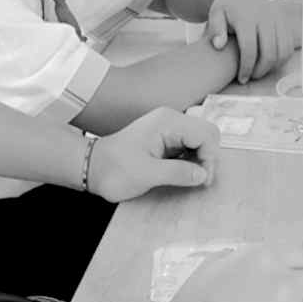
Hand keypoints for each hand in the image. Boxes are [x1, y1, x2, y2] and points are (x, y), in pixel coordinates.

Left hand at [87, 108, 219, 201]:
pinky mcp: (166, 140)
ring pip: (200, 142)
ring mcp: (169, 129)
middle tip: (198, 181)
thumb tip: (203, 176)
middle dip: (208, 158)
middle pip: (207, 135)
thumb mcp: (146, 174)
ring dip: (200, 161)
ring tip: (188, 179)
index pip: (206, 134)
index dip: (210, 157)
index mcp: (168, 122)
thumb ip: (178, 173)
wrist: (92, 168)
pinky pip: (189, 147)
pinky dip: (191, 161)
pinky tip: (181, 174)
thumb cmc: (114, 169)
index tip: (202, 180)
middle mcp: (171, 120)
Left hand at [205, 0, 292, 83]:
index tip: (242, 79)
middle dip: (261, 70)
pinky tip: (270, 62)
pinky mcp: (284, 22)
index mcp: (247, 18)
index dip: (247, 67)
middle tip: (251, 77)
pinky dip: (282, 58)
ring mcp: (277, 19)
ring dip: (273, 66)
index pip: (250, 49)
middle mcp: (265, 18)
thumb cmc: (225, 7)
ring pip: (282, 51)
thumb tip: (218, 45)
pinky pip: (289, 45)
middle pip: (269, 52)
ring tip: (260, 71)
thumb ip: (216, 30)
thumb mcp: (215, 15)